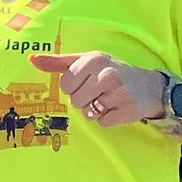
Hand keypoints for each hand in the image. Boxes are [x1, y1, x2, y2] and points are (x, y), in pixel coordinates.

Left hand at [34, 51, 166, 128]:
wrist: (149, 86)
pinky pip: (103, 123)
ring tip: (108, 99)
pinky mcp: (127, 110)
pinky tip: (118, 108)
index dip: (73, 88)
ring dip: (95, 111)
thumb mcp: (86, 61)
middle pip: (75, 101)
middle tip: (100, 92)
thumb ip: (58, 62)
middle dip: (84, 100)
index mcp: (93, 59)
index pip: (65, 85)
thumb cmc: (111, 72)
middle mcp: (107, 73)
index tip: (87, 82)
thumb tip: (31, 59)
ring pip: (88, 113)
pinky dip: (108, 119)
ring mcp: (119, 92)